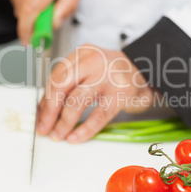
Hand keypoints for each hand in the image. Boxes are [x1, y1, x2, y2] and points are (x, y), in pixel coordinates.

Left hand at [37, 45, 153, 142]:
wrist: (149, 75)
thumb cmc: (116, 75)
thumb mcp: (92, 70)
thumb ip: (72, 84)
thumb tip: (46, 109)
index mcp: (84, 53)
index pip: (57, 76)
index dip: (45, 99)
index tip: (41, 115)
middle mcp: (95, 61)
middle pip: (62, 85)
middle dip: (50, 110)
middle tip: (44, 127)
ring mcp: (109, 76)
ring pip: (77, 100)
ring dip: (64, 122)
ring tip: (59, 135)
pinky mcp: (122, 93)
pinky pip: (98, 115)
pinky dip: (84, 129)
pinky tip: (76, 137)